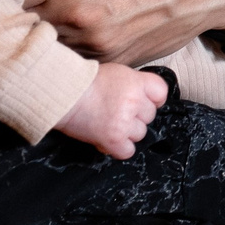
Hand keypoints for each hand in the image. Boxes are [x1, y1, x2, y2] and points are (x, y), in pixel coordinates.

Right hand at [53, 61, 167, 159]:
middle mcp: (133, 102)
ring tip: (109, 123)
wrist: (63, 95)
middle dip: (136, 115)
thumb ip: (134, 83)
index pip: (161, 93)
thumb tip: (146, 98)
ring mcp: (124, 122)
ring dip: (127, 132)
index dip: (153, 99)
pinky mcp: (113, 140)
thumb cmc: (85, 82)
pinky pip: (128, 151)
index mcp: (135, 82)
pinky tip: (108, 138)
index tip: (142, 101)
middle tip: (116, 111)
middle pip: (150, 115)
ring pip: (140, 134)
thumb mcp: (116, 72)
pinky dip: (119, 148)